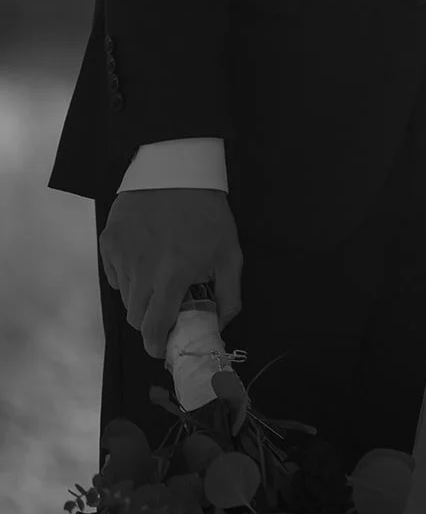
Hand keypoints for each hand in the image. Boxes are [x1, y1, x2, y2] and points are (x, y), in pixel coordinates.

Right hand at [99, 187, 242, 358]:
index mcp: (171, 277)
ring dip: (140, 297)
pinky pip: (114, 273)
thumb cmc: (207, 212)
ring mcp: (121, 255)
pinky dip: (127, 275)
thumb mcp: (229, 252)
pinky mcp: (108, 241)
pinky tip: (145, 256)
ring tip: (159, 275)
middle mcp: (141, 271)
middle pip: (135, 317)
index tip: (164, 345)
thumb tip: (220, 326)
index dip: (157, 345)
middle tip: (166, 307)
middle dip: (150, 321)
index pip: (153, 329)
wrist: (178, 168)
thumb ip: (229, 295)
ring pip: (125, 296)